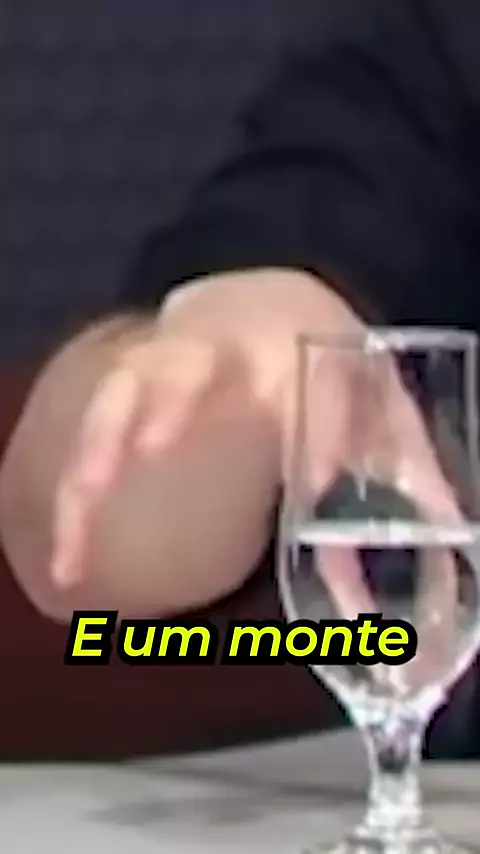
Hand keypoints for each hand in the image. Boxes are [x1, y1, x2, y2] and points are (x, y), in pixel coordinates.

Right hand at [50, 268, 458, 665]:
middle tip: (153, 448)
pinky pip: (97, 417)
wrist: (271, 297)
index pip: (313, 387)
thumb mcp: (380, 405)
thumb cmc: (331, 361)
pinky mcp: (139, 376)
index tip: (322, 478)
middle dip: (172, 401)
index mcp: (303, 353)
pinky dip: (79, 471)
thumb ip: (408, 473)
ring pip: (125, 388)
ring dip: (99, 442)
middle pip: (194, 365)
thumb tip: (440, 542)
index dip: (320, 430)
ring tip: (83, 500)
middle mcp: (229, 352)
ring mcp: (175, 359)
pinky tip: (72, 532)